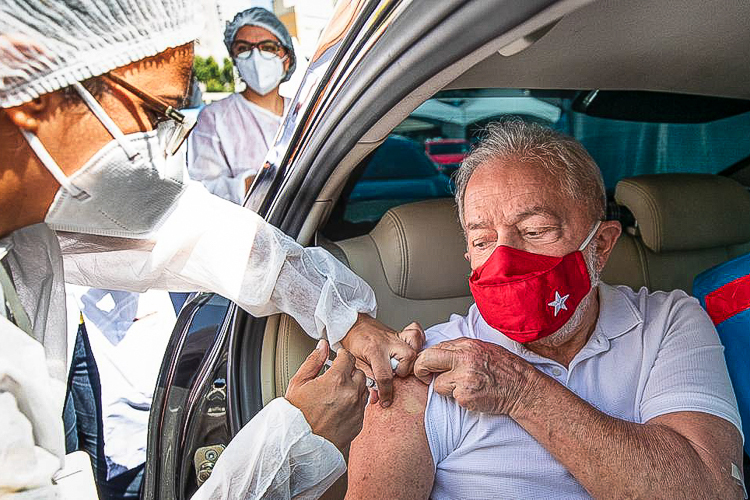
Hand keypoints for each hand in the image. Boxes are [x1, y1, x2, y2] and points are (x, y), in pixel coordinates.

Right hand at [285, 340, 368, 450]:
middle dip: (348, 371)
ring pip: (363, 388)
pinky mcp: (359, 422)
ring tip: (337, 392)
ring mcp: (356, 409)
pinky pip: (362, 405)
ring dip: (354, 386)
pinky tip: (340, 406)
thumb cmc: (296, 415)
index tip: (338, 358)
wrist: (299, 445)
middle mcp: (350, 393)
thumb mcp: (298, 383)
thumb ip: (313, 361)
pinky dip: (354, 402)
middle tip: (335, 377)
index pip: (348, 358)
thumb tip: (322, 346)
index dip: (342, 356)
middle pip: (358, 372)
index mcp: (336, 380)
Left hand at [340, 314, 424, 406]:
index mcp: (374, 350)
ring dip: (412, 358)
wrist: (352, 325)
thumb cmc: (353, 343)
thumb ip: (366, 379)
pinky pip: (416, 332)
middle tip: (395, 375)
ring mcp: (395, 336)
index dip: (386, 392)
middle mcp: (387, 341)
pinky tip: (412, 350)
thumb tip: (375, 397)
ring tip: (403, 364)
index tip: (385, 400)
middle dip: (404, 370)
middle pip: (408, 356)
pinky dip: (417, 342)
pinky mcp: (400, 333)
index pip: (384, 375)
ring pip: (415, 344)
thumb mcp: (355, 363)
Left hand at [413, 337, 535, 414]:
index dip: (427, 358)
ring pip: (437, 384)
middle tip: (424, 376)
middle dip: (421, 369)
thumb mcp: (483, 348)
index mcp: (467, 345)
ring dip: (446, 388)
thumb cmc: (504, 369)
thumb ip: (461, 349)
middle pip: (427, 360)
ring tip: (465, 387)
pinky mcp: (466, 396)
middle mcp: (464, 359)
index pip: (435, 348)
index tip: (427, 365)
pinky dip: (460, 398)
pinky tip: (474, 395)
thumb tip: (439, 352)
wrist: (522, 389)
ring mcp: (464, 378)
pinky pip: (452, 398)